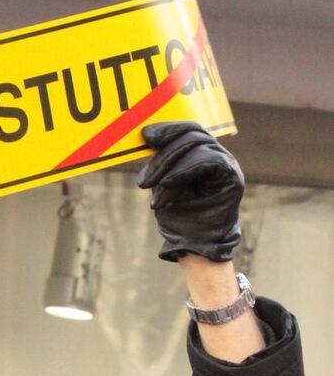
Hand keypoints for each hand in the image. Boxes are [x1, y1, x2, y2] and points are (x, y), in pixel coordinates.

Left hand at [137, 121, 243, 261]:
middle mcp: (219, 157)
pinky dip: (182, 172)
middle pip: (192, 135)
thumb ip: (162, 163)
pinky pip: (208, 161)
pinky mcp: (232, 179)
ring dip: (167, 167)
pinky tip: (166, 187)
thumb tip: (146, 135)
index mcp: (204, 155)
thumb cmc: (179, 219)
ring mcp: (228, 166)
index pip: (189, 130)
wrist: (195, 247)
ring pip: (197, 146)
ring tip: (151, 189)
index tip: (145, 135)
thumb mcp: (163, 185)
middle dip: (163, 152)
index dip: (168, 128)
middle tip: (143, 178)